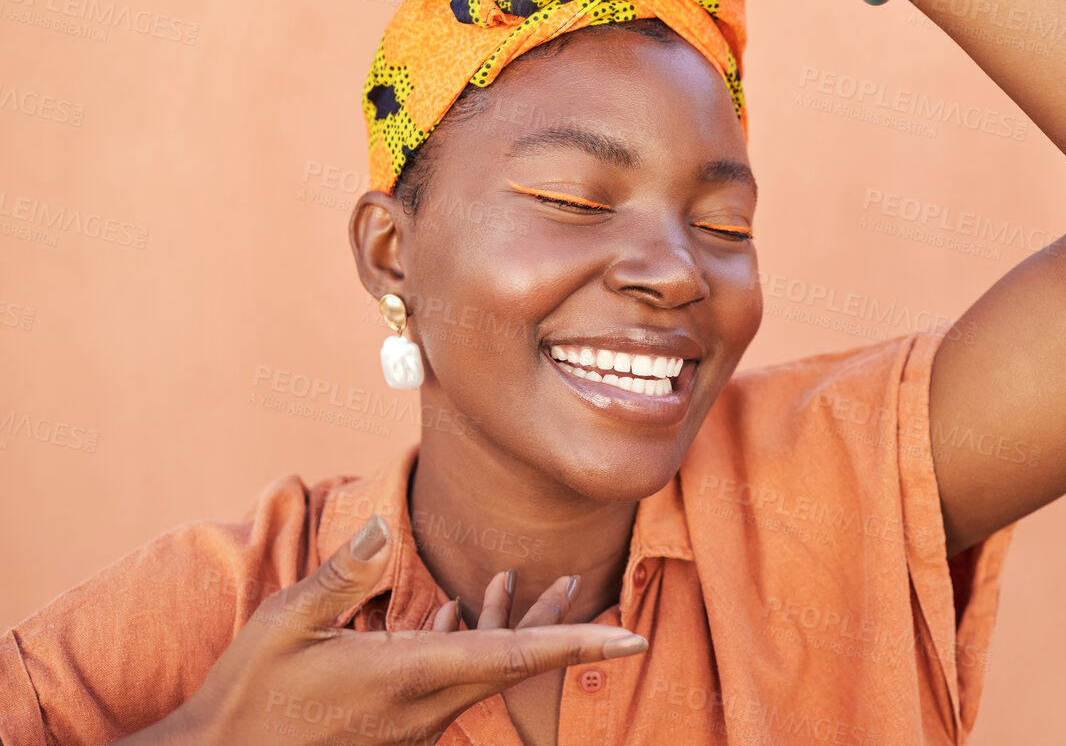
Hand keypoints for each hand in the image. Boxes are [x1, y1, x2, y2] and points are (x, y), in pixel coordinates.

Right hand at [122, 516, 645, 745]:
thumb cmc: (246, 697)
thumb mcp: (286, 623)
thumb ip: (343, 574)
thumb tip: (384, 527)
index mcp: (409, 675)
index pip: (514, 656)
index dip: (579, 645)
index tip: (632, 640)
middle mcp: (423, 704)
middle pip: (513, 663)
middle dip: (561, 629)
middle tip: (596, 595)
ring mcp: (412, 723)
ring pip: (483, 671)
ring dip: (513, 631)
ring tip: (539, 585)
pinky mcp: (395, 729)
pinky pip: (448, 682)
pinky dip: (463, 644)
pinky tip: (454, 611)